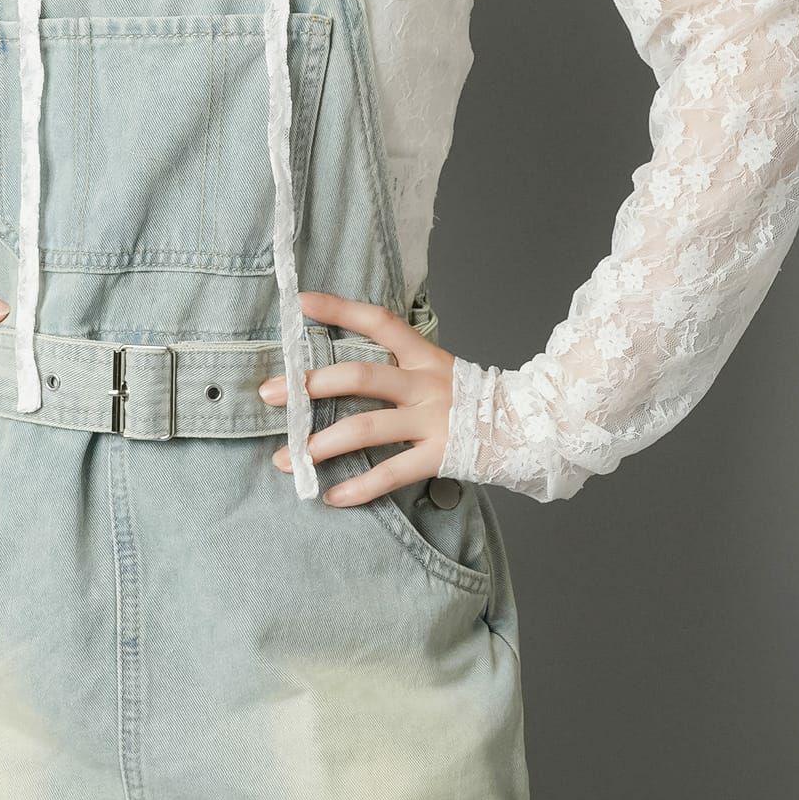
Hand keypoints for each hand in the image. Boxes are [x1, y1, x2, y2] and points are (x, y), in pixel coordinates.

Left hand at [258, 289, 455, 505]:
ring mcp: (431, 419)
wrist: (527, 427)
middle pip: (361, 376)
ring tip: (286, 458)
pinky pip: (391, 472)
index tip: (299, 303)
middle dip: (311, 385)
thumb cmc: (470, 399)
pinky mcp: (438, 455)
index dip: (338, 309)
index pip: (378, 321)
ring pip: (366, 428)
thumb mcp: (437, 367)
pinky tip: (331, 496)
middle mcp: (424, 383)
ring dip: (321, 444)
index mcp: (422, 355)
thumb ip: (399, 362)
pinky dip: (359, 487)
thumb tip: (342, 365)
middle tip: (271, 395)